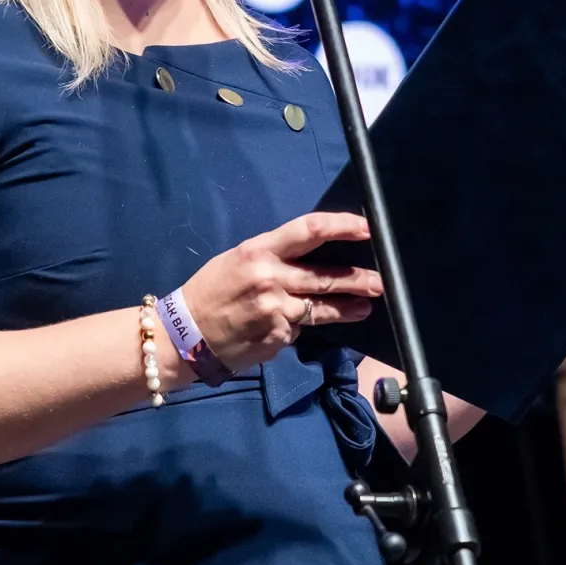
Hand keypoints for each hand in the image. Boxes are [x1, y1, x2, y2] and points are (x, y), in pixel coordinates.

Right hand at [181, 212, 383, 371]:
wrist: (185, 334)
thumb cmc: (211, 290)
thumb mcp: (238, 260)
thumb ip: (275, 256)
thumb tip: (313, 257)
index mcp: (259, 251)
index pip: (310, 230)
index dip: (343, 226)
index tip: (366, 228)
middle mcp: (271, 279)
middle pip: (327, 277)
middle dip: (359, 280)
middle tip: (380, 281)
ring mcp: (277, 312)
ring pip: (322, 309)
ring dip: (348, 309)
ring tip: (365, 307)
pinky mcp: (278, 338)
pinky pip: (298, 330)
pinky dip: (296, 328)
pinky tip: (284, 328)